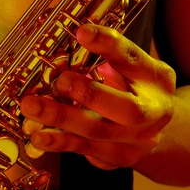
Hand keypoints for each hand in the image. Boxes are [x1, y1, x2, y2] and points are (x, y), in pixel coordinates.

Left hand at [19, 24, 175, 169]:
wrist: (154, 132)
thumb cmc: (136, 92)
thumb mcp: (130, 69)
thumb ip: (104, 60)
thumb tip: (65, 50)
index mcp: (157, 80)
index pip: (132, 59)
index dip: (108, 44)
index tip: (82, 32)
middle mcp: (153, 113)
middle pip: (126, 109)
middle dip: (90, 94)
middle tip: (60, 82)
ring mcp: (137, 141)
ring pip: (98, 132)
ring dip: (62, 118)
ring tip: (32, 107)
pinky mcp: (117, 158)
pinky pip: (85, 149)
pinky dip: (59, 142)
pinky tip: (38, 135)